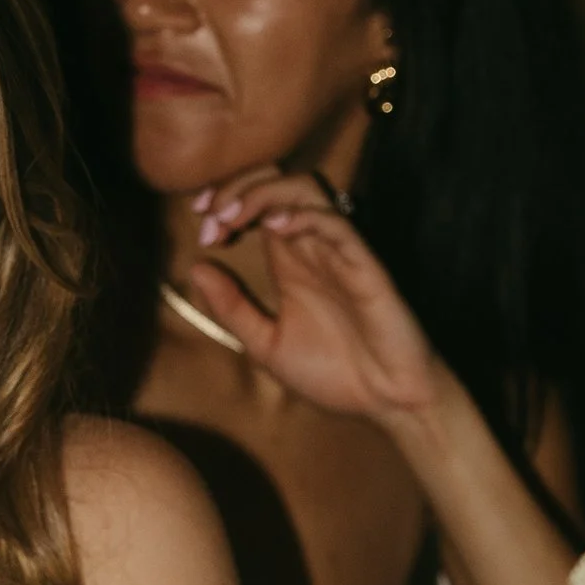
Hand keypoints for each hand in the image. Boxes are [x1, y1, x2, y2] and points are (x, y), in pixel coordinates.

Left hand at [184, 176, 444, 425]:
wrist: (388, 403)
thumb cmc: (336, 376)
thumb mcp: (267, 347)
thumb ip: (233, 309)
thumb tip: (196, 268)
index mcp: (290, 261)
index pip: (256, 203)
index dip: (224, 200)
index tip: (202, 224)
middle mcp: (313, 248)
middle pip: (276, 181)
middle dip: (236, 187)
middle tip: (211, 216)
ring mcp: (338, 252)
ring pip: (304, 189)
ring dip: (262, 193)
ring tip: (233, 217)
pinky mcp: (364, 265)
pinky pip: (335, 222)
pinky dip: (301, 214)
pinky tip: (273, 228)